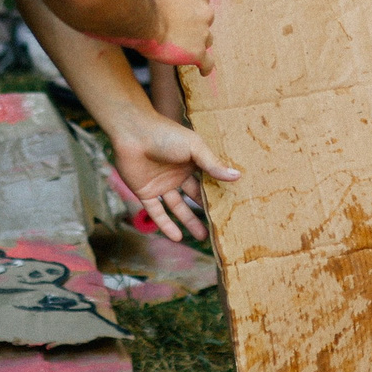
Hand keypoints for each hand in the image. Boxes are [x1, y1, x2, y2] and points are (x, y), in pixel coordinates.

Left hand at [103, 112, 240, 240]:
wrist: (133, 133)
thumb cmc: (166, 134)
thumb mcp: (195, 148)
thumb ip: (213, 165)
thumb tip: (238, 177)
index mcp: (191, 162)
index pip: (207, 181)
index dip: (218, 193)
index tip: (232, 207)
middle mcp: (177, 174)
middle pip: (194, 197)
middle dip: (206, 210)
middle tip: (219, 226)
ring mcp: (161, 185)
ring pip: (177, 207)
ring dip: (188, 222)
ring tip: (202, 237)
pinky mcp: (145, 193)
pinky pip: (156, 212)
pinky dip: (165, 225)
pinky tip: (177, 238)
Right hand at [126, 0, 212, 70]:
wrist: (142, 21)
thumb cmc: (144, 3)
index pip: (202, 1)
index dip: (191, 9)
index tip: (181, 15)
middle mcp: (206, 11)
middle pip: (206, 22)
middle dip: (194, 27)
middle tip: (176, 32)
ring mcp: (204, 33)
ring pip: (206, 41)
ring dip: (195, 44)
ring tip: (178, 48)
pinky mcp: (198, 52)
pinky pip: (207, 63)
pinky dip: (205, 67)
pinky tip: (203, 71)